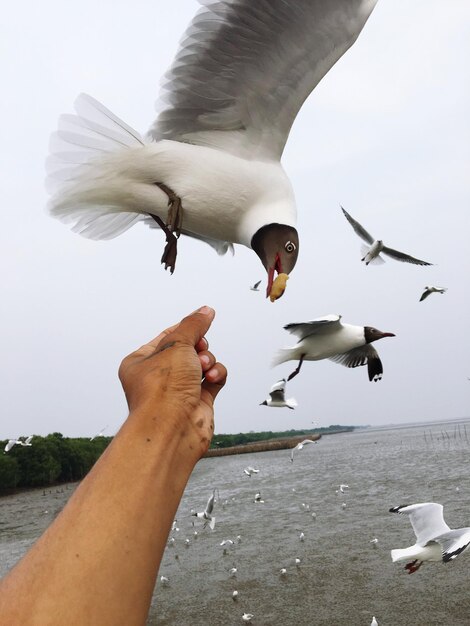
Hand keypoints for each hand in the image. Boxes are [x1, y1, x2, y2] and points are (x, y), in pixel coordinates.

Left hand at [118, 306, 226, 456]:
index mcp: (141, 363)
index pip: (167, 336)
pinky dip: (216, 375)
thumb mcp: (176, 344)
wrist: (172, 428)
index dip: (184, 329)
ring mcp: (179, 390)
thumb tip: (205, 311)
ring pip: (203, 363)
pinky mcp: (198, 402)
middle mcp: (159, 377)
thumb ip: (193, 325)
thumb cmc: (161, 391)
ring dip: (208, 361)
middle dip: (198, 347)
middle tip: (198, 350)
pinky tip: (212, 378)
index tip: (200, 321)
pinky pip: (214, 379)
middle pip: (188, 349)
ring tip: (203, 367)